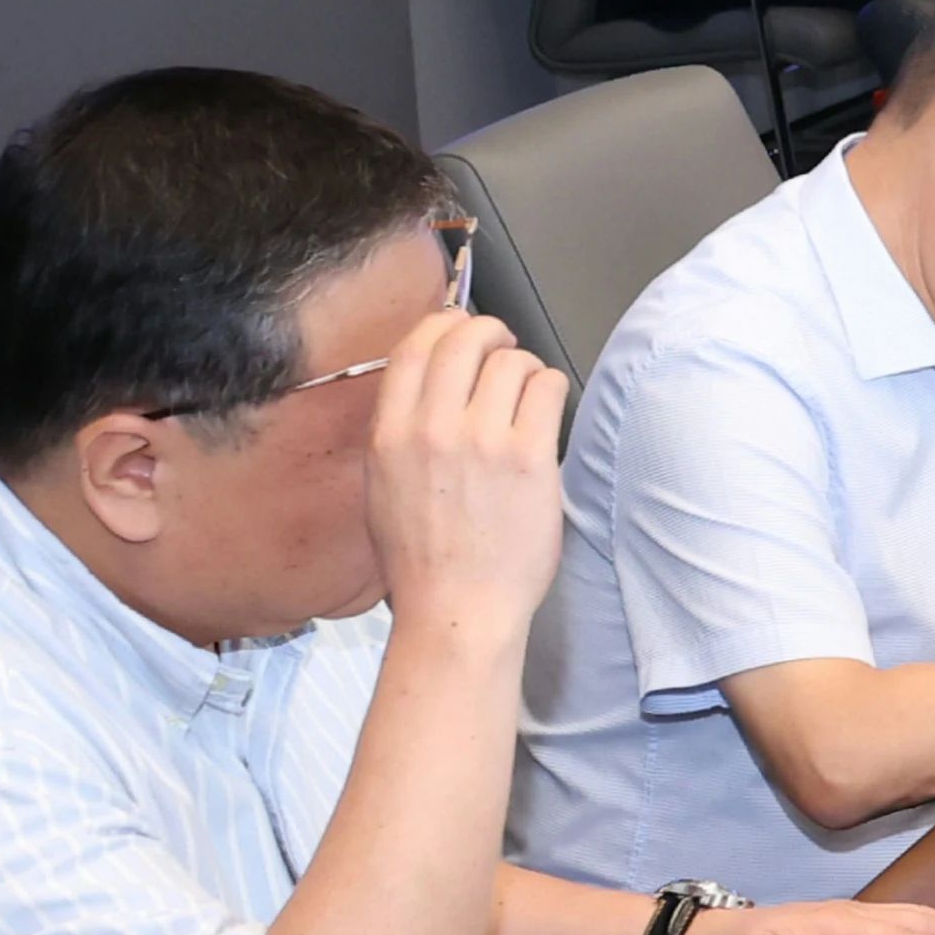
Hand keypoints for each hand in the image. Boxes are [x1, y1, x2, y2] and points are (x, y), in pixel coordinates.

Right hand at [358, 312, 574, 647]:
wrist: (457, 609)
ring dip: (526, 368)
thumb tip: (427, 385)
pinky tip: (546, 411)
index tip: (460, 328)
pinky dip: (551, 389)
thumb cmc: (423, 561)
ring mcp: (481, 440)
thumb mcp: (383, 488)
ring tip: (528, 394)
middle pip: (464, 338)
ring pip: (512, 361)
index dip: (443, 325)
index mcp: (389, 435)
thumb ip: (399, 432)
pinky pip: (547, 388)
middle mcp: (431, 429)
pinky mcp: (528, 457)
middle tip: (505, 349)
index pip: (412, 346)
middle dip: (491, 333)